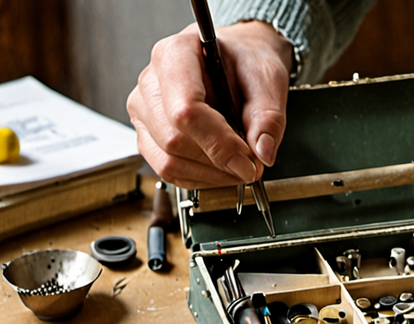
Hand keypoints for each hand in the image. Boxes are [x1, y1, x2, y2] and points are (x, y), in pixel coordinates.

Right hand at [127, 21, 292, 188]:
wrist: (236, 60)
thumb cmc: (246, 61)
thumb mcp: (268, 78)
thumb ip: (268, 115)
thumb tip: (263, 152)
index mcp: (176, 54)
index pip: (185, 110)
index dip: (218, 143)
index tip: (248, 160)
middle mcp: (151, 82)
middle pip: (174, 140)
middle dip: (219, 162)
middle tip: (253, 165)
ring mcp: (145, 111)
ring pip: (168, 161)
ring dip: (211, 175)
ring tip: (240, 167)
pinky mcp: (148, 135)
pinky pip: (168, 170)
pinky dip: (201, 178)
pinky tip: (223, 170)